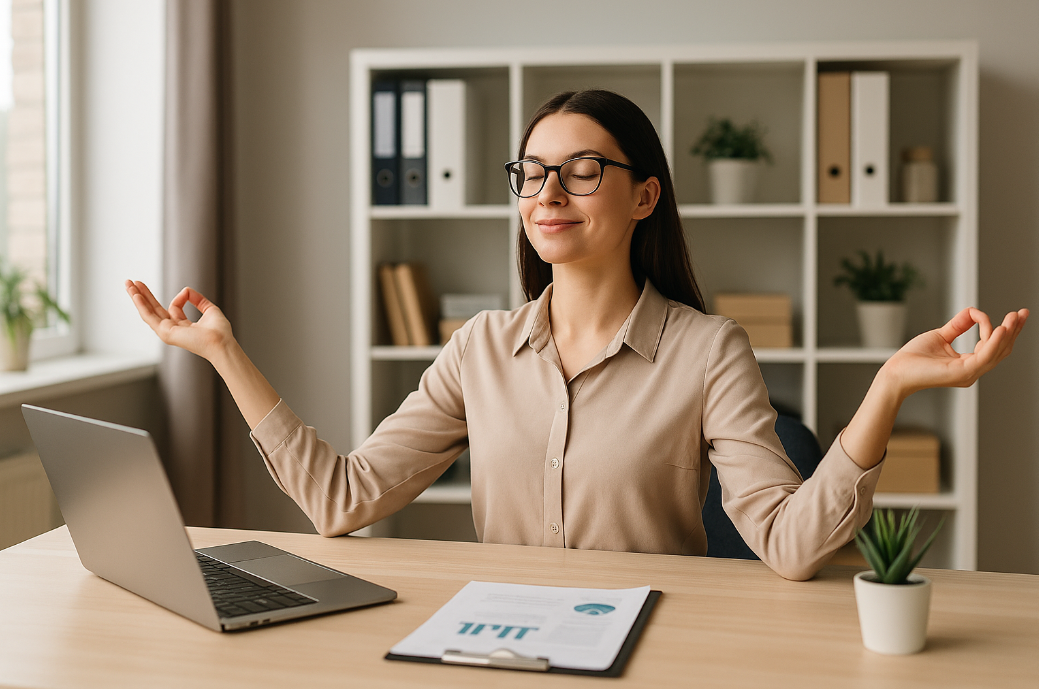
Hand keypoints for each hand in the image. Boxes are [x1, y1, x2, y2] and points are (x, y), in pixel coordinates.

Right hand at [125, 280, 233, 361]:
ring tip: (128, 283)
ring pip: (147, 312)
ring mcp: (167, 332)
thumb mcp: (210, 309)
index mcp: (183, 327)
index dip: (180, 297)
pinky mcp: (165, 333)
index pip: (173, 308)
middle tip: (131, 282)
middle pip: (153, 309)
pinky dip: (141, 305)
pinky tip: (135, 295)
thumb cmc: (219, 332)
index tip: (187, 292)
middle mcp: (173, 330)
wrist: (221, 343)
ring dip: (137, 297)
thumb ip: (197, 299)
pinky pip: (150, 317)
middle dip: (142, 295)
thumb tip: (185, 290)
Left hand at [882, 306, 1028, 397]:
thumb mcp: (940, 335)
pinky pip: (984, 356)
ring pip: (996, 353)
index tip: (1014, 315)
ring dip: (1007, 334)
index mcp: (969, 364)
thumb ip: (959, 325)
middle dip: (1014, 331)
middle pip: (1001, 350)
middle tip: (1023, 313)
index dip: (1007, 331)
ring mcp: (969, 374)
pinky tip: (1000, 329)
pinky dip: (994, 342)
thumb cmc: (913, 358)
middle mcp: (972, 371)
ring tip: (1014, 318)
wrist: (895, 371)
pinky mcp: (961, 373)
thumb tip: (974, 311)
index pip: (994, 347)